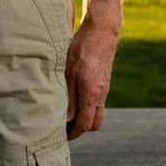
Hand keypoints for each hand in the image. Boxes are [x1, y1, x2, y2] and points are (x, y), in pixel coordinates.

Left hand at [64, 13, 119, 140]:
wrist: (102, 30)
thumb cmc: (83, 48)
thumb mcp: (69, 72)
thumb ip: (68, 97)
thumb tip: (65, 119)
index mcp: (92, 94)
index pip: (85, 125)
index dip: (73, 133)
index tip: (61, 135)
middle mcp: (101, 94)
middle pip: (95, 123)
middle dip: (81, 129)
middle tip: (64, 127)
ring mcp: (104, 88)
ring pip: (97, 112)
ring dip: (85, 117)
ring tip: (67, 114)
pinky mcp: (104, 81)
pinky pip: (97, 101)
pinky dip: (87, 106)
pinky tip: (74, 98)